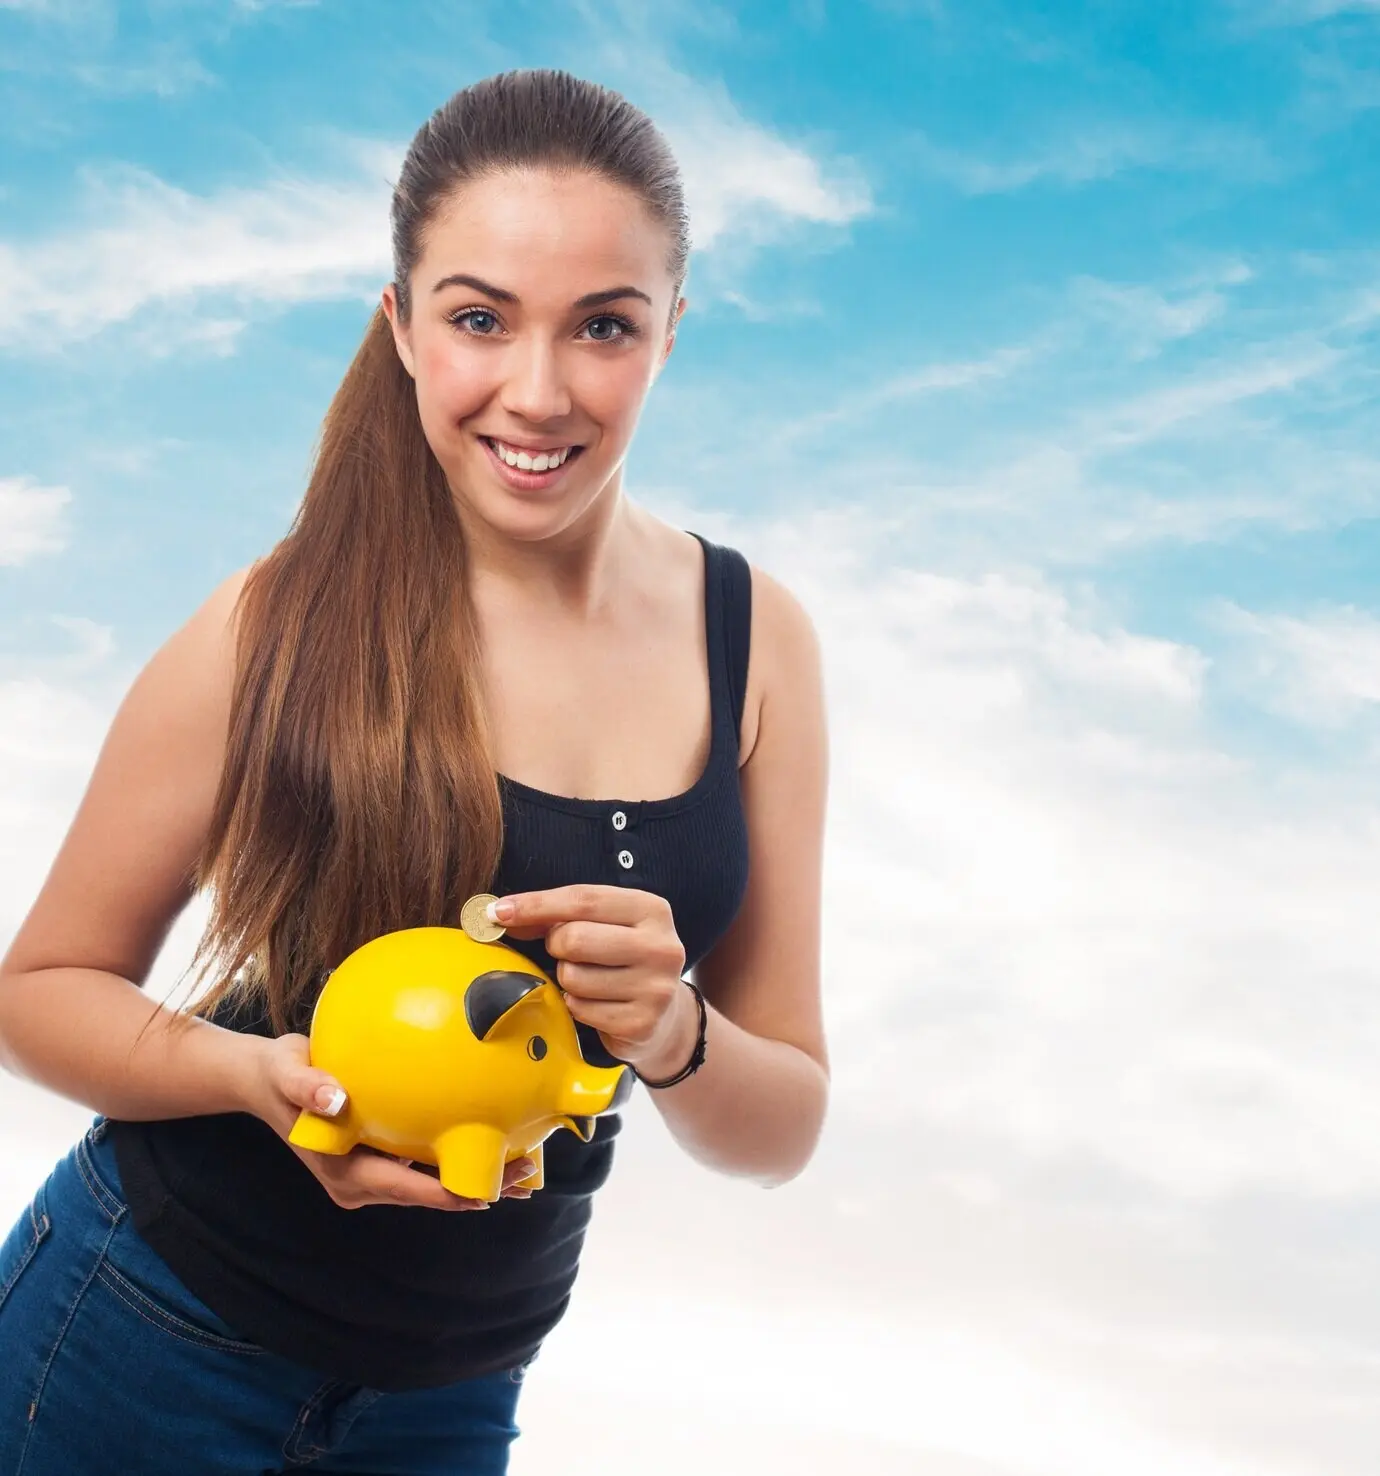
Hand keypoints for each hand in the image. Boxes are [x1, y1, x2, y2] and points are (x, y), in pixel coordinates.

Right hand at [239, 1032, 536, 1210]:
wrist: (263, 1081)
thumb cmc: (278, 1075)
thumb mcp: (287, 1073)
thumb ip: (308, 1086)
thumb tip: (333, 1098)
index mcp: (346, 1173)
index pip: (410, 1190)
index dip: (453, 1194)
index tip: (494, 1187)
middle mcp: (361, 1183)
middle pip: (431, 1194)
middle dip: (478, 1187)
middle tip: (529, 1171)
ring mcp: (371, 1175)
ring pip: (432, 1184)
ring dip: (474, 1175)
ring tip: (525, 1162)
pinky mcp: (379, 1159)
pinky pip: (425, 1165)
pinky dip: (457, 1157)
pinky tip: (492, 1139)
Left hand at [493, 885, 698, 1079]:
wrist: (665, 1014)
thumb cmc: (620, 959)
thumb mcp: (602, 925)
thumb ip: (557, 915)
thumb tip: (500, 914)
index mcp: (652, 910)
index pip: (583, 899)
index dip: (536, 904)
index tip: (498, 911)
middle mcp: (661, 946)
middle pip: (574, 938)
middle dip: (556, 946)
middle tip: (566, 952)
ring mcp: (655, 988)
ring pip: (572, 977)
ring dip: (566, 979)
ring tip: (589, 979)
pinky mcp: (641, 1023)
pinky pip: (579, 1009)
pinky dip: (575, 1005)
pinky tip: (596, 1003)